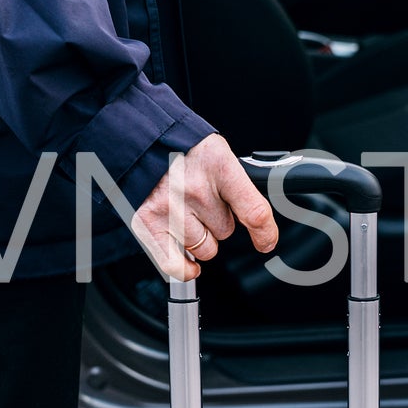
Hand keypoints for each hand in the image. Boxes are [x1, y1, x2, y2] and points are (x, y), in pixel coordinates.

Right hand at [132, 133, 277, 282]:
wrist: (141, 140)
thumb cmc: (182, 147)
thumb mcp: (218, 153)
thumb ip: (237, 185)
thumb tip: (256, 221)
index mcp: (218, 166)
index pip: (253, 211)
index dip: (265, 233)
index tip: (266, 242)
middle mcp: (194, 189)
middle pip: (225, 231)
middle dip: (218, 221)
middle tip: (202, 200)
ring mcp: (170, 209)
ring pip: (204, 248)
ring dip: (199, 236)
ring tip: (185, 211)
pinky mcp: (148, 223)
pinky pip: (174, 264)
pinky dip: (184, 268)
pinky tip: (189, 263)